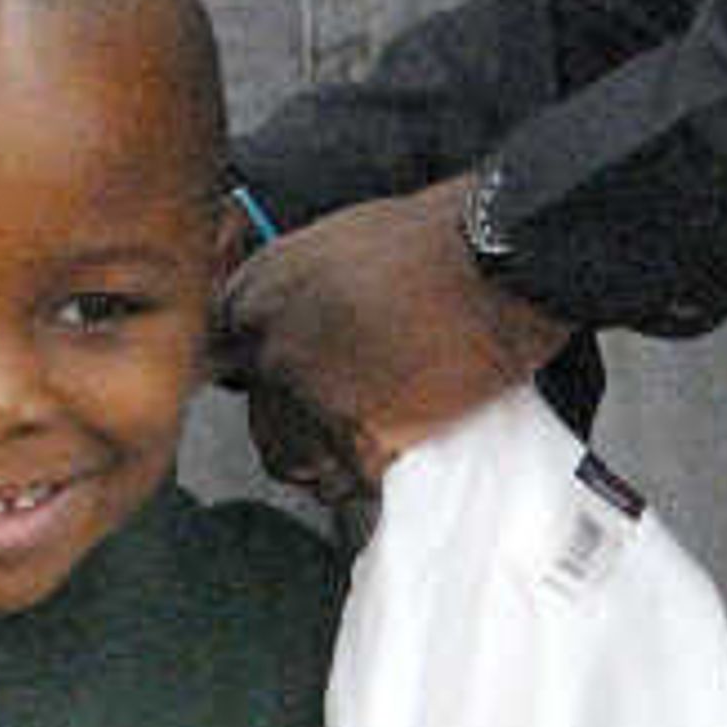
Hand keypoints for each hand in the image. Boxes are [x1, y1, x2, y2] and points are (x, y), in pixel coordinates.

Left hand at [212, 175, 568, 492]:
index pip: (227, 366)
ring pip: (294, 460)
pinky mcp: (353, 438)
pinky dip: (370, 474)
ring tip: (380, 428)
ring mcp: (308, 397)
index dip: (271, 386)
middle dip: (302, 427)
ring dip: (330, 458)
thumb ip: (298, 296)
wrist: (498, 264)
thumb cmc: (438, 243)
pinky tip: (401, 438)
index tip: (297, 393)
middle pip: (262, 421)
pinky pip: (346, 483)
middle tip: (356, 412)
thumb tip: (295, 334)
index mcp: (257, 294)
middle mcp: (269, 347)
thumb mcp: (337, 245)